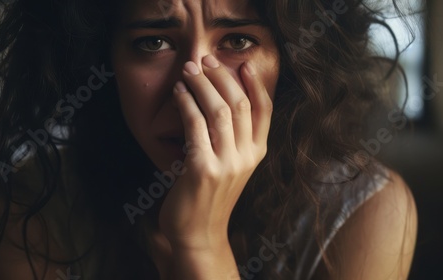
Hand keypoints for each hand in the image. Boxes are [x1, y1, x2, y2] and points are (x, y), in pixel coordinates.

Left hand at [158, 54, 272, 250]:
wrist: (198, 234)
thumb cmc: (209, 197)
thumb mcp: (230, 167)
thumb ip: (233, 140)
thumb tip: (220, 102)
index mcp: (256, 155)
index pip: (264, 112)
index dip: (256, 85)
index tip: (244, 64)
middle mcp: (246, 158)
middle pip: (240, 105)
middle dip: (222, 77)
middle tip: (205, 60)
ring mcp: (226, 164)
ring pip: (219, 111)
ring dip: (202, 85)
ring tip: (189, 69)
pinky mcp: (202, 169)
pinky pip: (195, 125)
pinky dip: (186, 103)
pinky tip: (178, 92)